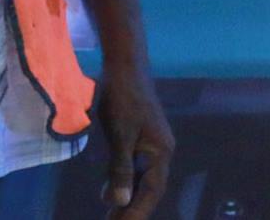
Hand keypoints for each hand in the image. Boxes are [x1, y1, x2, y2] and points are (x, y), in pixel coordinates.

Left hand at [96, 64, 173, 219]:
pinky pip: (135, 167)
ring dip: (127, 198)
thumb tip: (120, 202)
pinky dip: (123, 181)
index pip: (151, 192)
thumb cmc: (122, 98)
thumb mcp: (120, 135)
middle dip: (132, 209)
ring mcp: (152, 143)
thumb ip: (121, 169)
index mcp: (161, 152)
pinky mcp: (141, 136)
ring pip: (141, 179)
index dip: (137, 212)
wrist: (125, 65)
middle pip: (148, 188)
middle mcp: (161, 151)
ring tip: (112, 216)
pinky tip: (108, 190)